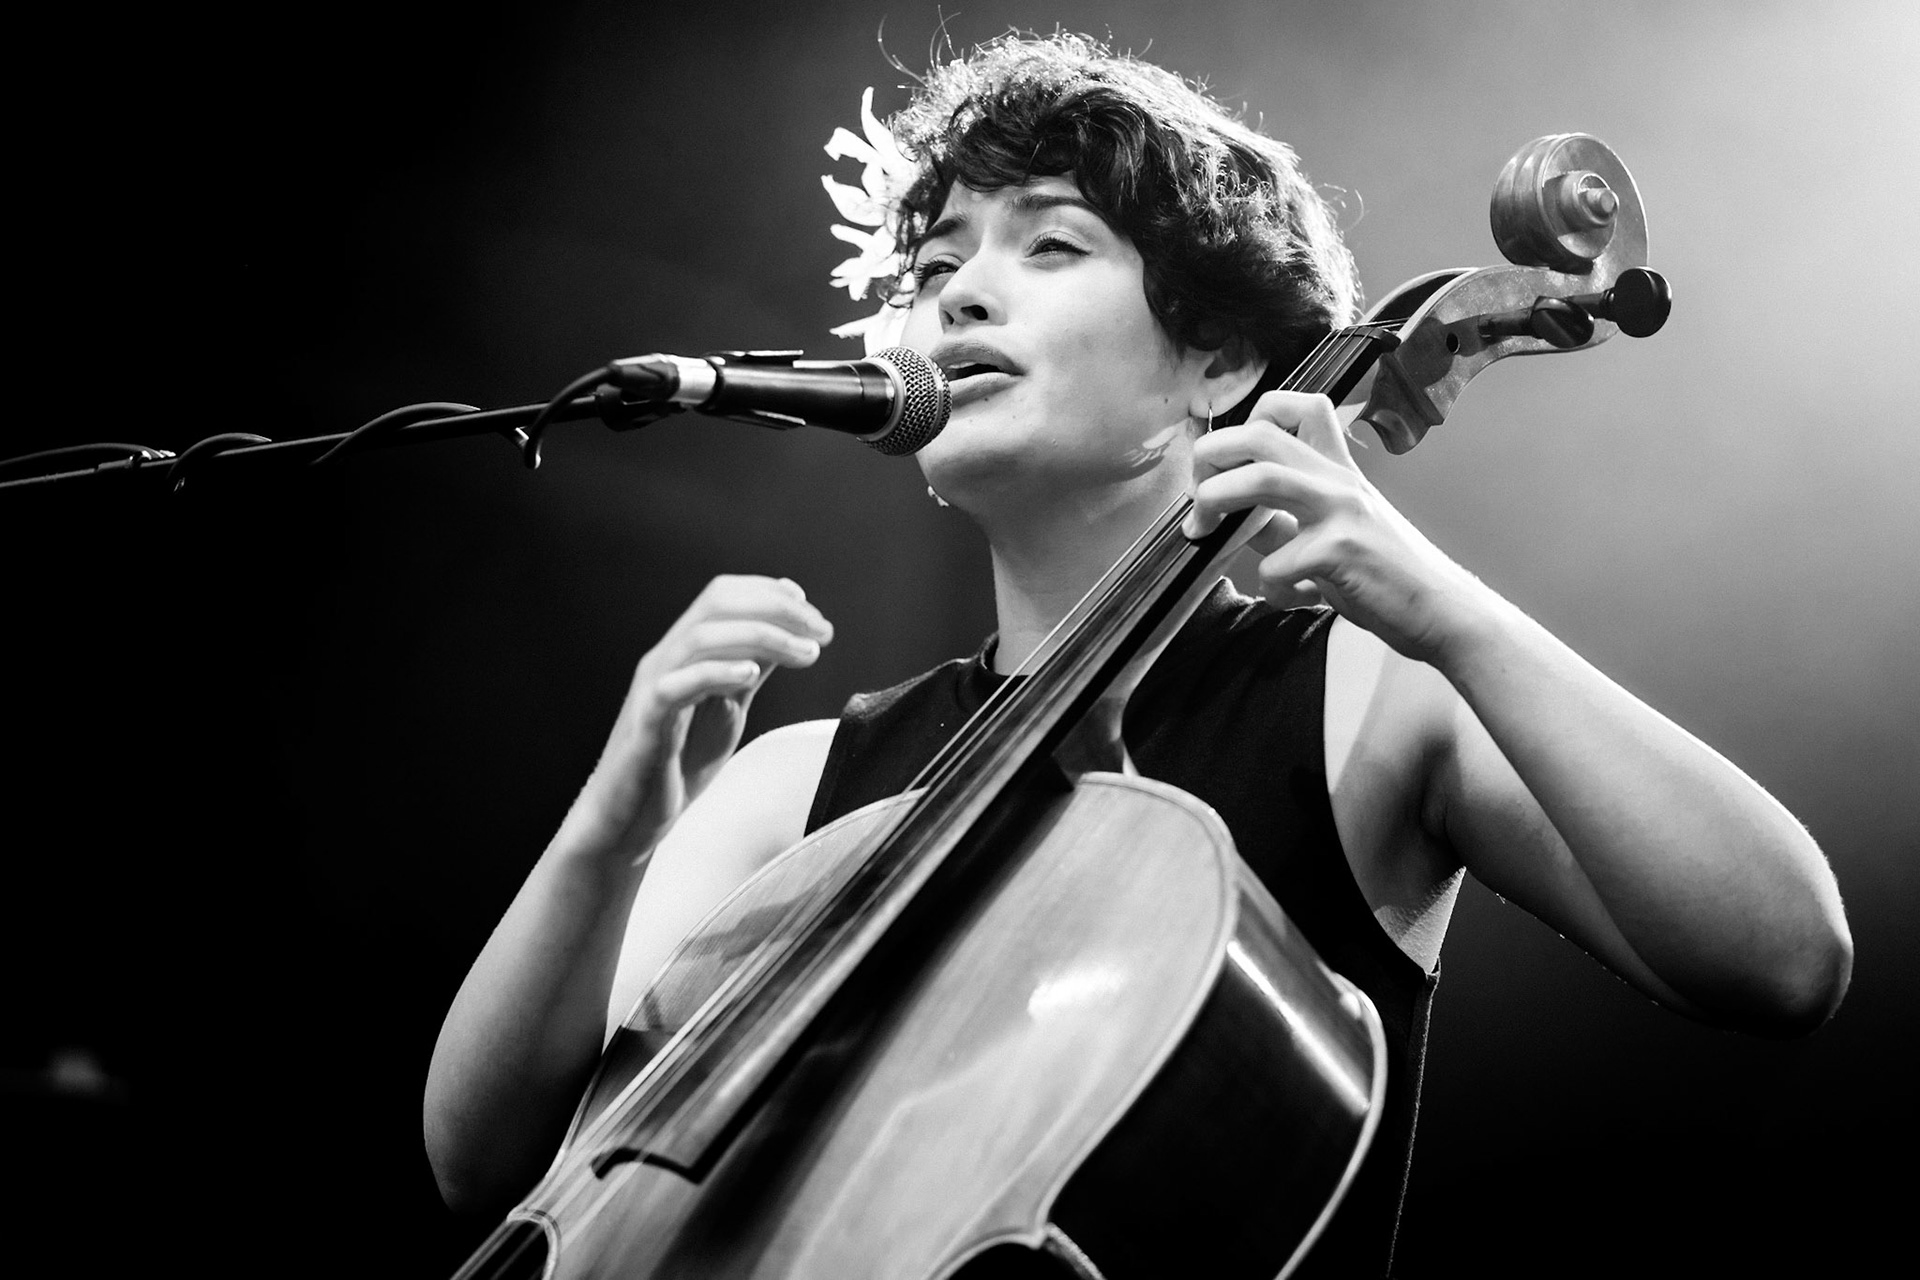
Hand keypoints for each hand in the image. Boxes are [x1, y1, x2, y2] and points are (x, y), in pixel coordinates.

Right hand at [575, 575, 833, 858]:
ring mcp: (653, 686)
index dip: (771, 594)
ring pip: (701, 636)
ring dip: (763, 636)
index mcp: (685, 651)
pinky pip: (675, 685)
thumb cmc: (677, 763)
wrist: (632, 817)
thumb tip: (789, 632)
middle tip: (820, 632)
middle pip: (716, 604)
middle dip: (777, 609)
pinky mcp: (647, 722)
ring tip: (805, 653)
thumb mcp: (729, 708)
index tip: (813, 614)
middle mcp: (667, 658)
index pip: (724, 595)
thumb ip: (752, 668)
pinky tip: (751, 674)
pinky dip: (716, 672)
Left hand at [1182, 391, 1488, 663]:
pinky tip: (1290, 599)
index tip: (1226, 460)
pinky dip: (1270, 587)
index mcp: (1336, 469)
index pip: (1296, 406)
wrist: (1442, 611)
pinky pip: (1278, 563)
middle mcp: (1338, 479)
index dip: (1250, 420)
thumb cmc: (1385, 575)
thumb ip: (1282, 523)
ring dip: (1217, 499)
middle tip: (1195, 493)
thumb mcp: (1331, 536)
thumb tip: (1233, 520)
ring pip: (1263, 478)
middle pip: (1261, 434)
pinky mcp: (1342, 552)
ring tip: (1203, 527)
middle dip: (1210, 455)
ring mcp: (1342, 511)